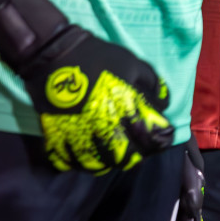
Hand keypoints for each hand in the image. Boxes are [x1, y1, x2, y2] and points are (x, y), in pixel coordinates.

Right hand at [0, 0, 172, 173]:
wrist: (55, 55)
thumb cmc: (98, 57)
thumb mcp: (134, 63)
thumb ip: (153, 84)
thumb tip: (164, 104)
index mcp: (124, 108)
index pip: (148, 138)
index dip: (158, 142)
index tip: (160, 139)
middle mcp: (102, 126)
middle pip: (124, 158)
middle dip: (135, 157)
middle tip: (138, 150)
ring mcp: (78, 134)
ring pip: (97, 165)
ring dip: (109, 164)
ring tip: (114, 156)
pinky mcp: (56, 137)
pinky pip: (70, 162)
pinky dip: (81, 164)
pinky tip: (89, 157)